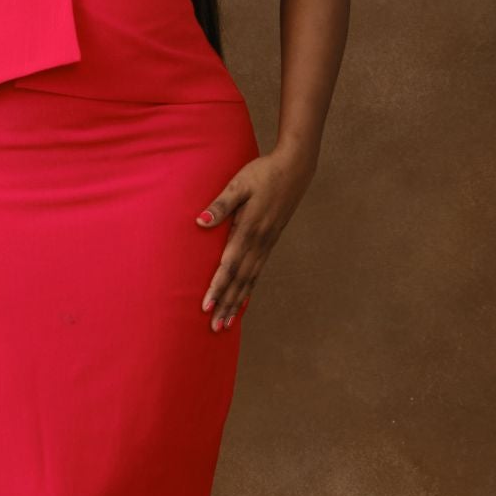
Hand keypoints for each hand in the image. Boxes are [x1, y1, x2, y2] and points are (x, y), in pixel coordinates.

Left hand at [194, 147, 313, 330]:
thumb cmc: (263, 173)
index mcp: (249, 229)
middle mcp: (259, 242)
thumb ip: (220, 204)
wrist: (295, 168)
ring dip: (238, 302)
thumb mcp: (238, 184)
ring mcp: (267, 243)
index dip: (217, 287)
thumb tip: (200, 222)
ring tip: (227, 324)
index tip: (206, 306)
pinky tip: (243, 300)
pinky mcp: (271, 241)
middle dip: (226, 305)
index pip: (229, 265)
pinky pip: (258, 272)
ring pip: (250, 280)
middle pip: (240, 280)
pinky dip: (249, 289)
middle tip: (214, 328)